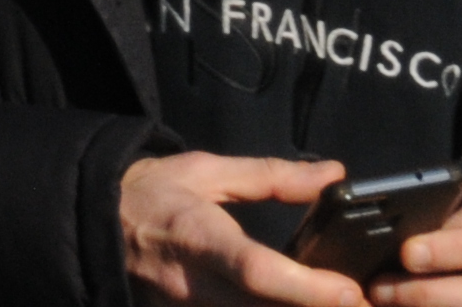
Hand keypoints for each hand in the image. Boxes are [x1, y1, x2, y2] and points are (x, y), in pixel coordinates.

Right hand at [115, 153, 359, 305]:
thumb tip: (332, 175)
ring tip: (339, 306)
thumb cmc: (152, 193)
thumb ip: (271, 177)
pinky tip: (296, 305)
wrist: (95, 223)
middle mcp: (193, 286)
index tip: (349, 290)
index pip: (255, 270)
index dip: (305, 287)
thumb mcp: (206, 170)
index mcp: (198, 237)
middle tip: (366, 305)